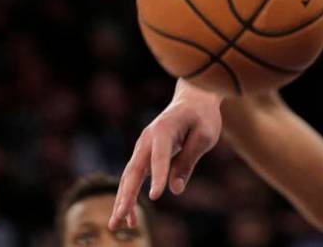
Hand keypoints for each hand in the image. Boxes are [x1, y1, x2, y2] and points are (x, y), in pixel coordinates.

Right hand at [110, 79, 223, 228]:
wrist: (193, 98)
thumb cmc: (202, 116)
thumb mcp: (205, 134)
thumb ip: (189, 159)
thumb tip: (175, 189)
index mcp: (165, 129)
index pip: (160, 156)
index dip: (158, 176)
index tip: (156, 196)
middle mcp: (147, 138)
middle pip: (134, 170)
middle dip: (126, 196)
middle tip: (118, 220)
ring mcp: (143, 146)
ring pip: (129, 177)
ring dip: (123, 200)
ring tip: (117, 224)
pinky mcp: (144, 155)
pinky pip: (134, 177)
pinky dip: (129, 196)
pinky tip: (131, 217)